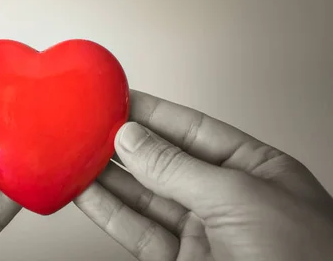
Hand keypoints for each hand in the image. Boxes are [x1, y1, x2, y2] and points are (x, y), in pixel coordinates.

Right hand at [75, 90, 332, 259]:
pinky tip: (86, 193)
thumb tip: (133, 138)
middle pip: (164, 161)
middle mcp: (227, 200)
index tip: (117, 97)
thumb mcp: (239, 200)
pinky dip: (107, 211)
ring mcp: (202, 234)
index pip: (193, 129)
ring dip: (108, 176)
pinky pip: (136, 230)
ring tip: (76, 152)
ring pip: (144, 197)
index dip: (153, 112)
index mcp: (255, 171)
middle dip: (124, 142)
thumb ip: (178, 168)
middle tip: (88, 123)